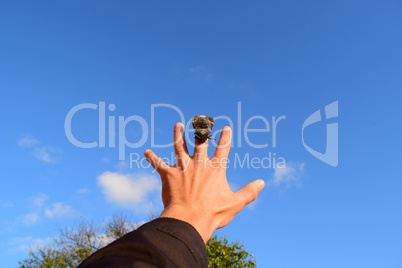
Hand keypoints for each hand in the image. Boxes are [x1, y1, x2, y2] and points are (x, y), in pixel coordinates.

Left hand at [144, 123, 264, 241]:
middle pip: (201, 143)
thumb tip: (262, 182)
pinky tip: (146, 152)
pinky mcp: (169, 175)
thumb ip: (249, 192)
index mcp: (216, 170)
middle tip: (201, 119)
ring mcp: (183, 168)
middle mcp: (199, 164)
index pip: (223, 149)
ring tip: (177, 125)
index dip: (226, 138)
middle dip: (201, 130)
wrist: (189, 219)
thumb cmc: (213, 213)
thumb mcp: (236, 203)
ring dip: (178, 135)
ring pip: (179, 147)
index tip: (226, 128)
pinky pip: (158, 164)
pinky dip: (152, 158)